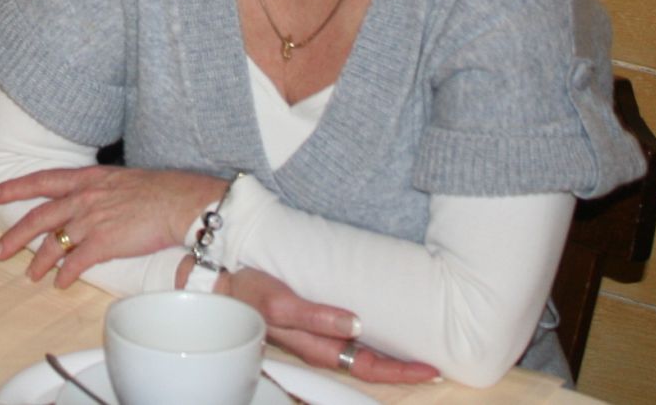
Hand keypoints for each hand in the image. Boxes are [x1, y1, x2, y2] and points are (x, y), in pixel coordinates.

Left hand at [0, 165, 227, 288]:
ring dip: (38, 262)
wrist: (178, 201)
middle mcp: (84, 197)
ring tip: (30, 276)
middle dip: (14, 236)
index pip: (42, 180)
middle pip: (38, 217)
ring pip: (53, 243)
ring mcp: (92, 219)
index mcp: (87, 178)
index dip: (15, 187)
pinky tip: (60, 283)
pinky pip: (76, 262)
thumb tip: (90, 202)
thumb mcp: (120, 180)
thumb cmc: (157, 191)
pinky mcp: (104, 242)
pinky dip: (65, 274)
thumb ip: (99, 191)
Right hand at [222, 266, 437, 384]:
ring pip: (361, 353)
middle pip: (370, 365)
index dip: (400, 371)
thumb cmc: (247, 293)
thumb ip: (315, 316)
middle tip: (437, 362)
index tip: (431, 368)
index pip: (368, 367)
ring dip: (389, 353)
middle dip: (402, 368)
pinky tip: (381, 328)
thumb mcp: (279, 304)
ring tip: (419, 346)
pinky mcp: (313, 321)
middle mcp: (322, 346)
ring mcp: (318, 335)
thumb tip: (355, 324)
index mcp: (318, 348)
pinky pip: (349, 338)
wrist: (218, 283)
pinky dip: (370, 338)